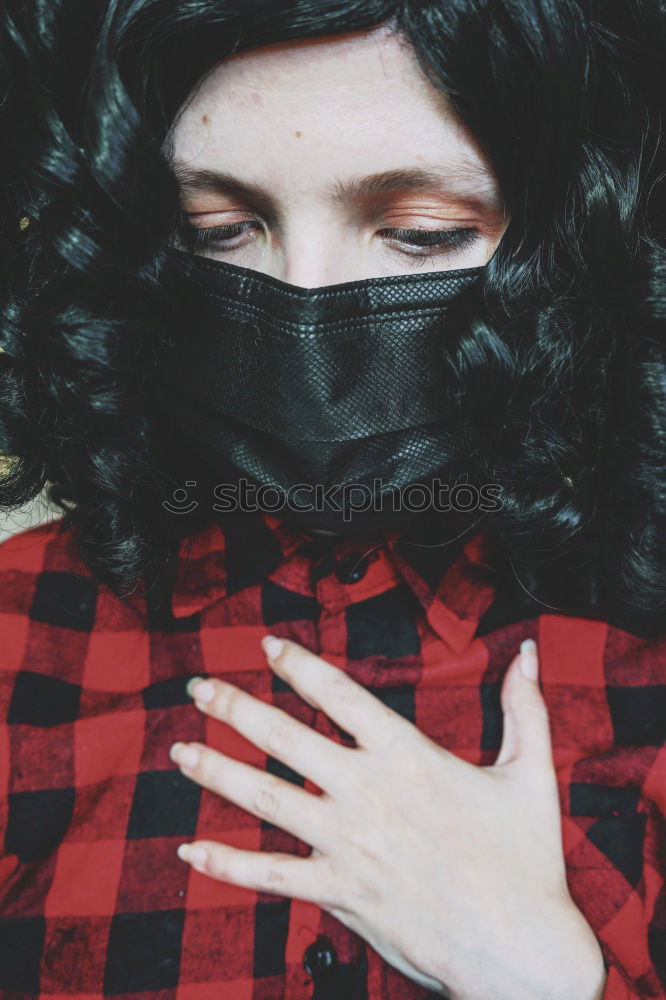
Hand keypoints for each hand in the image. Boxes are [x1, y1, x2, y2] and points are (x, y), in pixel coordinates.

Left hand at [169, 636, 607, 999]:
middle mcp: (367, 793)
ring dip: (217, 771)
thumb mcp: (531, 773)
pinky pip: (270, 877)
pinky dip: (226, 864)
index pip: (339, 694)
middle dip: (235, 707)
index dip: (298, 665)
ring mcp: (348, 844)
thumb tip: (528, 650)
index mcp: (408, 756)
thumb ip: (524, 707)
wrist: (519, 950)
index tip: (267, 646)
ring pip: (266, 799)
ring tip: (179, 750)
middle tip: (199, 685)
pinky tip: (191, 851)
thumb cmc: (526, 860)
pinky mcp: (340, 894)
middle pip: (285, 737)